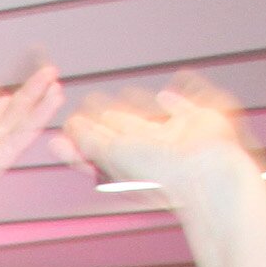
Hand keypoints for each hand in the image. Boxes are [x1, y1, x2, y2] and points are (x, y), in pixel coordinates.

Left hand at [58, 72, 265, 199]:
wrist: (205, 171)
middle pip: (123, 130)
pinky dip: (177, 101)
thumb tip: (61, 136)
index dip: (84, 132)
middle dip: (109, 119)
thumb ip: (86, 142)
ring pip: (151, 120)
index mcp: (126, 159)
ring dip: (138, 107)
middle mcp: (149, 150)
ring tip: (126, 95)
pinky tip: (167, 96)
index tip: (70, 120)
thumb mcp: (109, 153)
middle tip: (91, 101)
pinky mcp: (199, 122)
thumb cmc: (156, 170)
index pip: (99, 143)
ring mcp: (175, 137)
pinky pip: (185, 108)